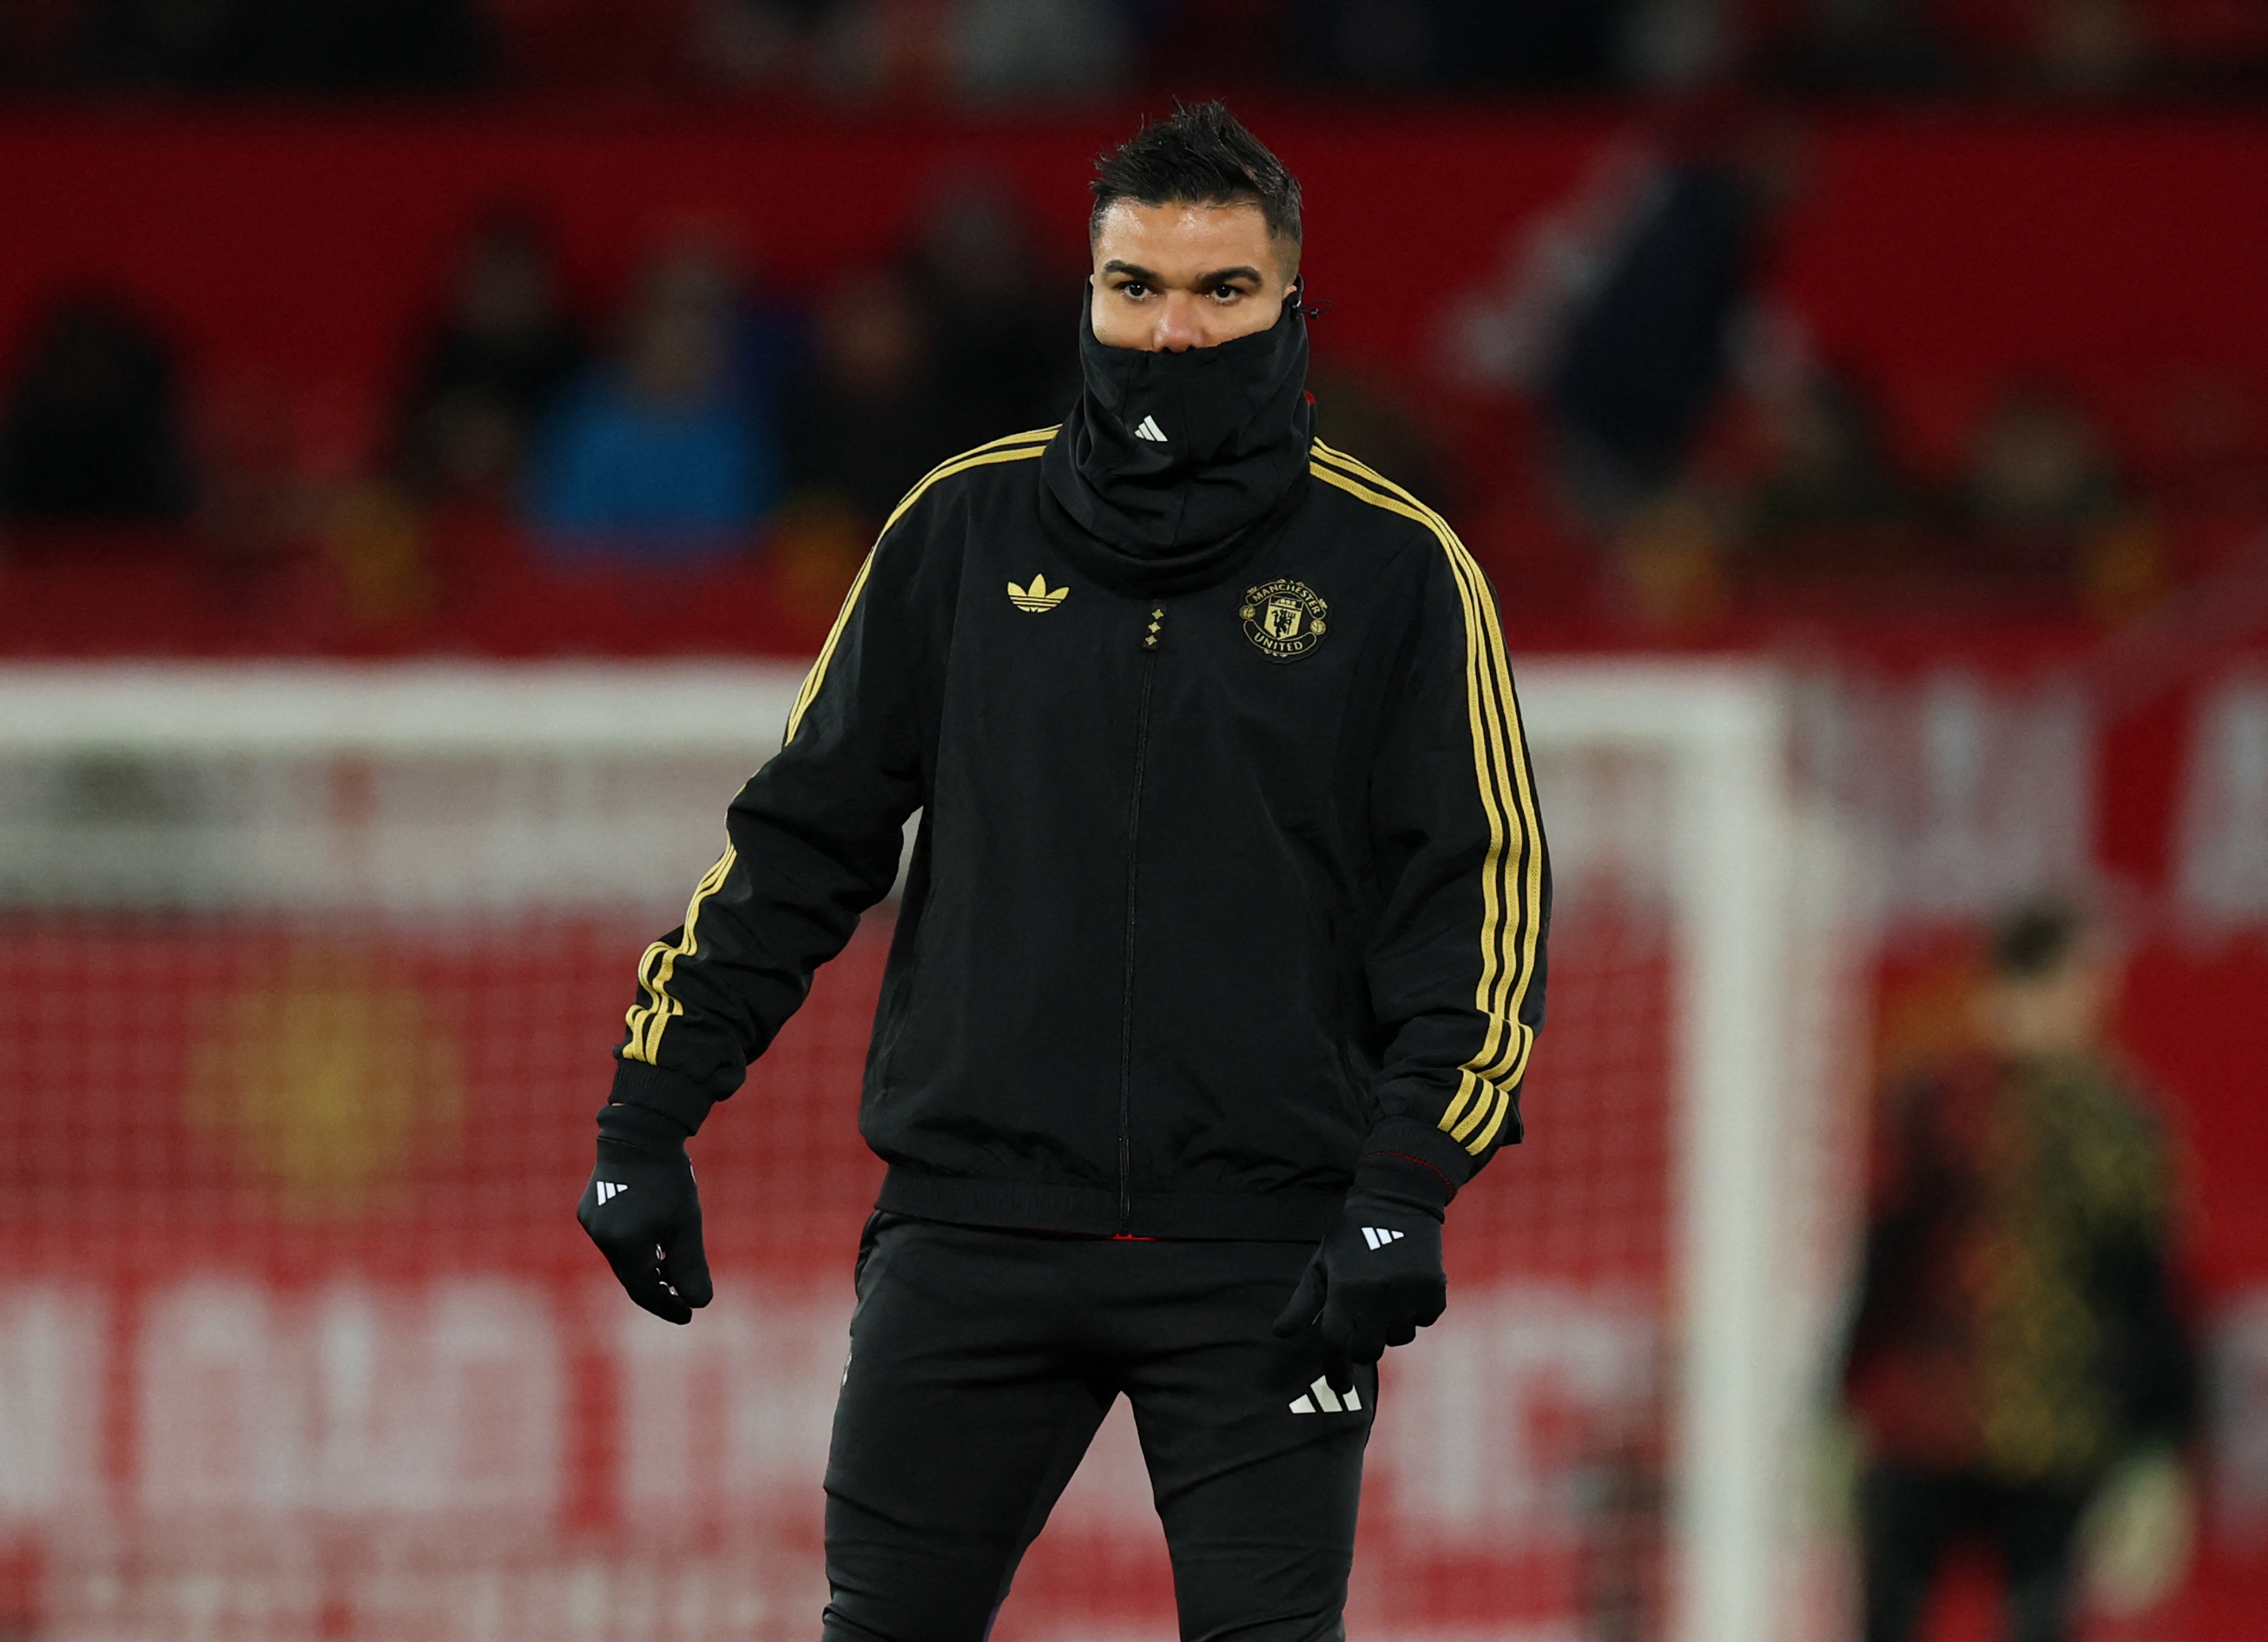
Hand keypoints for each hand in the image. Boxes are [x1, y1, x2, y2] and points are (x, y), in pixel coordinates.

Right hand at [578, 1101, 712, 1323]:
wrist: (640, 1131)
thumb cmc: (668, 1178)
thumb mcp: (686, 1224)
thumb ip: (691, 1266)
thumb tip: (700, 1303)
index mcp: (625, 1245)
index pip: (644, 1291)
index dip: (667, 1306)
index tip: (688, 1314)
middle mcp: (602, 1237)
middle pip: (631, 1276)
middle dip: (658, 1289)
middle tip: (682, 1299)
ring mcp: (591, 1222)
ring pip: (622, 1258)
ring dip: (645, 1268)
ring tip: (671, 1270)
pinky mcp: (588, 1208)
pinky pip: (613, 1239)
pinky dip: (633, 1248)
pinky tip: (652, 1243)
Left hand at [1271, 1186, 1445, 1391]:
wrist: (1397, 1203)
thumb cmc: (1351, 1237)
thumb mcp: (1321, 1266)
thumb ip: (1302, 1304)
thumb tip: (1280, 1334)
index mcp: (1345, 1291)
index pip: (1336, 1345)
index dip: (1335, 1370)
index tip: (1338, 1384)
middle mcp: (1377, 1298)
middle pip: (1369, 1351)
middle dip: (1362, 1346)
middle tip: (1362, 1322)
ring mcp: (1408, 1296)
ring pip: (1399, 1338)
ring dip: (1390, 1326)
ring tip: (1385, 1294)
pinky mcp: (1434, 1292)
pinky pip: (1423, 1321)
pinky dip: (1415, 1312)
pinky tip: (1406, 1286)